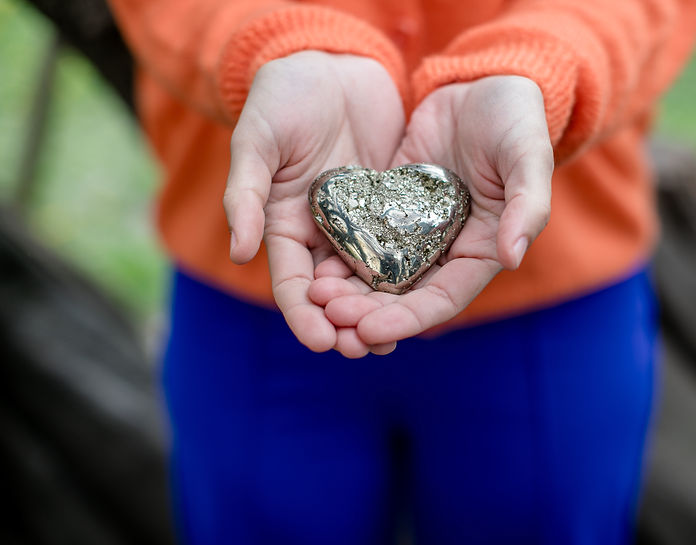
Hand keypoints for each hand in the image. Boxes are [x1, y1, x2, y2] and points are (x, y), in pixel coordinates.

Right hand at [223, 51, 403, 354]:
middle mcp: (323, 232)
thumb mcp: (258, 142)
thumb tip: (240, 253)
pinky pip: (401, 245)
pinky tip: (424, 295)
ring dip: (379, 309)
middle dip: (347, 323)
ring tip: (395, 339)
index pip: (293, 284)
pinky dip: (408, 273)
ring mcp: (359, 222)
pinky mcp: (391, 206)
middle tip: (365, 351)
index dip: (305, 316)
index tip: (322, 342)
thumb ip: (246, 195)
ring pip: (369, 277)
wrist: (330, 63)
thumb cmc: (283, 98)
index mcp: (284, 225)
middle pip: (334, 291)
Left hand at [310, 76, 553, 344]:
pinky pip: (362, 233)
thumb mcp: (529, 157)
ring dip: (349, 288)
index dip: (407, 319)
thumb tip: (511, 257)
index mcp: (482, 249)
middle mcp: (446, 247)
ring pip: (377, 270)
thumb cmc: (517, 119)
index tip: (370, 331)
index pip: (443, 299)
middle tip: (329, 313)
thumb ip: (528, 206)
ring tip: (315, 295)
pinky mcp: (390, 204)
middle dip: (367, 310)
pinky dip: (341, 250)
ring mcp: (414, 227)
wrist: (485, 81)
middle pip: (403, 294)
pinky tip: (312, 262)